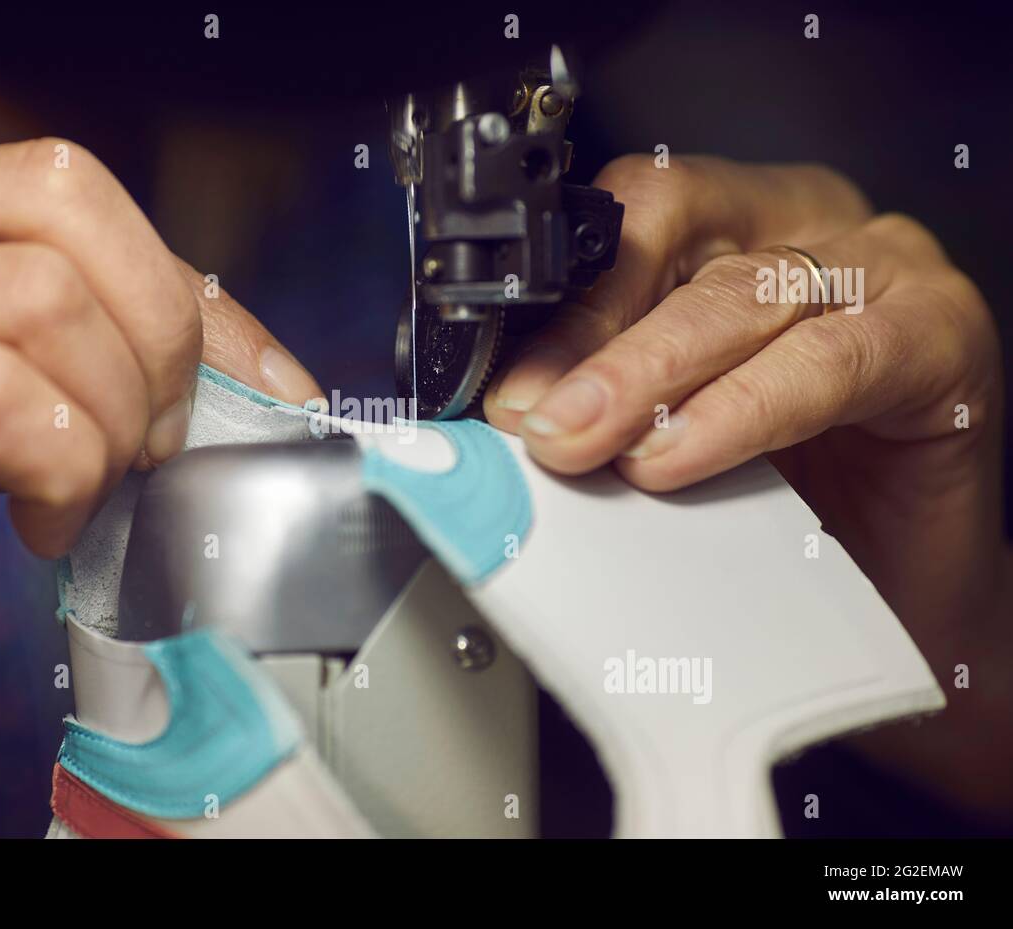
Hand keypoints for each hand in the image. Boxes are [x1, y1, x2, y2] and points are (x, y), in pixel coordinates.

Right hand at [0, 139, 319, 639]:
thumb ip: (59, 376)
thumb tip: (209, 397)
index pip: (77, 194)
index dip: (191, 292)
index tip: (265, 382)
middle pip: (67, 202)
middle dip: (160, 335)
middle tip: (151, 440)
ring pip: (42, 302)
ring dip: (107, 422)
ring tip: (81, 493)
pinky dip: (55, 468)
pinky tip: (38, 522)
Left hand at [485, 154, 1009, 813]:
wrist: (905, 589)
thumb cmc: (790, 497)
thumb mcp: (668, 435)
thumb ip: (600, 411)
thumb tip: (509, 418)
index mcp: (724, 235)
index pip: (620, 227)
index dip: (552, 304)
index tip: (500, 390)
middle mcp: (796, 232)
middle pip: (671, 236)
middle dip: (587, 334)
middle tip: (533, 420)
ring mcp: (875, 272)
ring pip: (740, 293)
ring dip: (647, 371)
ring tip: (585, 439)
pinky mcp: (938, 335)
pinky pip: (831, 359)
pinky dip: (744, 407)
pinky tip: (682, 453)